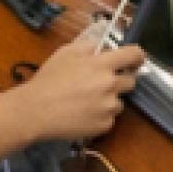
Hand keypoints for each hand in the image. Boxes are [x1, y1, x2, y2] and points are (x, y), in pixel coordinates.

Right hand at [15, 39, 145, 142]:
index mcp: (102, 65)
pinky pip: (109, 118)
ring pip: (119, 102)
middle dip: (120, 80)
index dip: (137, 56)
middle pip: (131, 81)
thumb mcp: (66, 52)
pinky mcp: (104, 126)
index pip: (134, 55)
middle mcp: (110, 85)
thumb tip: (103, 47)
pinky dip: (101, 117)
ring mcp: (108, 107)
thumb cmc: (48, 80)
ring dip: (109, 100)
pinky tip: (83, 114)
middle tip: (102, 83)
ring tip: (87, 102)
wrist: (35, 111)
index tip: (136, 59)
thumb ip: (89, 46)